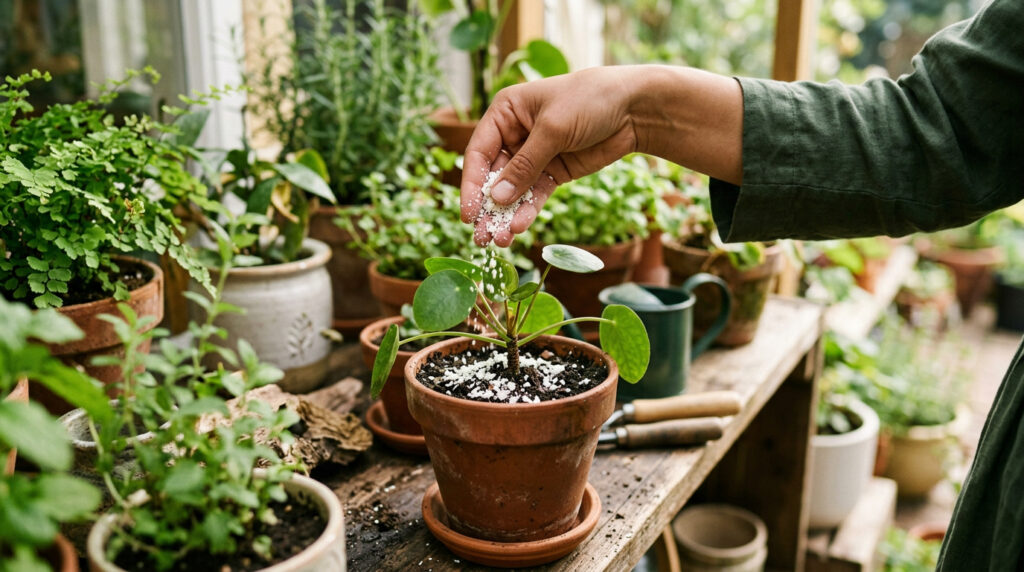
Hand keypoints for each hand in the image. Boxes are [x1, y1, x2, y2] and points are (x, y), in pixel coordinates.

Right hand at [459, 65, 743, 246]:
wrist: (634, 108)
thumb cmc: (590, 100)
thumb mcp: (554, 129)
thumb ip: (525, 165)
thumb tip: (496, 199)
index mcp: (506, 112)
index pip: (479, 152)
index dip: (472, 184)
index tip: (468, 213)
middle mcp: (515, 134)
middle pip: (493, 176)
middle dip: (488, 207)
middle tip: (480, 236)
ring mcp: (535, 155)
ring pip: (513, 190)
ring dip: (506, 215)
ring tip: (499, 241)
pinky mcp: (554, 171)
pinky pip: (535, 195)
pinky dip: (528, 211)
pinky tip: (520, 228)